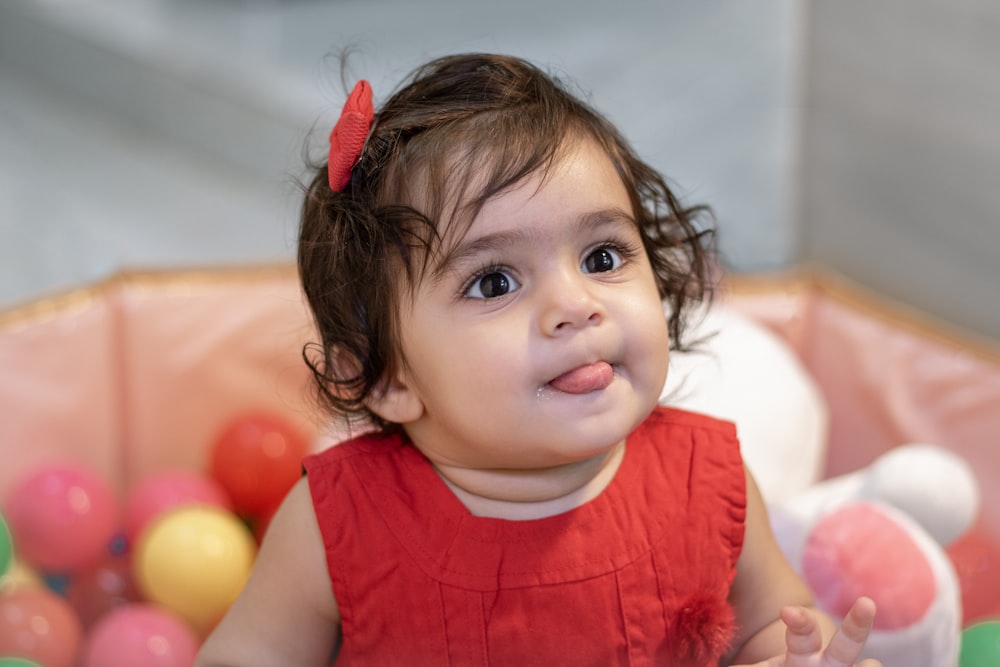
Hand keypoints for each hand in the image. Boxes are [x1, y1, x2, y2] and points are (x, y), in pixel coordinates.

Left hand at [738, 597, 880, 666]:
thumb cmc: (774, 665)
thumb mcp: (751, 663)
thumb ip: (734, 659)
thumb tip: (677, 659)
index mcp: (802, 652)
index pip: (803, 631)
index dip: (799, 622)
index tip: (787, 611)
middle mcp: (824, 664)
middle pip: (843, 645)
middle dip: (855, 626)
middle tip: (866, 603)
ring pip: (851, 663)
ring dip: (867, 666)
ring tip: (874, 665)